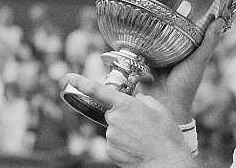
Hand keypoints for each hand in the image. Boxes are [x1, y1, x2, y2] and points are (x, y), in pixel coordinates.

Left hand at [64, 73, 195, 167]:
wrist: (165, 159)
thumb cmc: (164, 133)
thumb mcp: (159, 108)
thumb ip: (143, 100)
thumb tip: (136, 100)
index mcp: (125, 104)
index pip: (98, 91)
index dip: (82, 83)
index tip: (70, 77)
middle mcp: (114, 119)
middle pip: (112, 113)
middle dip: (122, 116)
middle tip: (140, 124)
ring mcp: (110, 136)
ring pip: (113, 128)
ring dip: (124, 131)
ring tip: (141, 137)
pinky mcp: (109, 150)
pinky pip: (113, 142)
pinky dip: (122, 143)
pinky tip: (135, 146)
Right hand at [136, 17, 225, 123]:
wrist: (162, 106)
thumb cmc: (185, 86)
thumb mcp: (198, 61)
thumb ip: (208, 42)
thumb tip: (220, 20)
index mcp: (184, 49)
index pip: (186, 25)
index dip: (186, 11)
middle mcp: (168, 49)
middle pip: (166, 27)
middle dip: (162, 14)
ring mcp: (153, 54)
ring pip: (149, 34)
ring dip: (146, 24)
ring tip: (143, 2)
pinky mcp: (138, 59)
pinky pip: (135, 45)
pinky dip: (133, 37)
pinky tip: (130, 22)